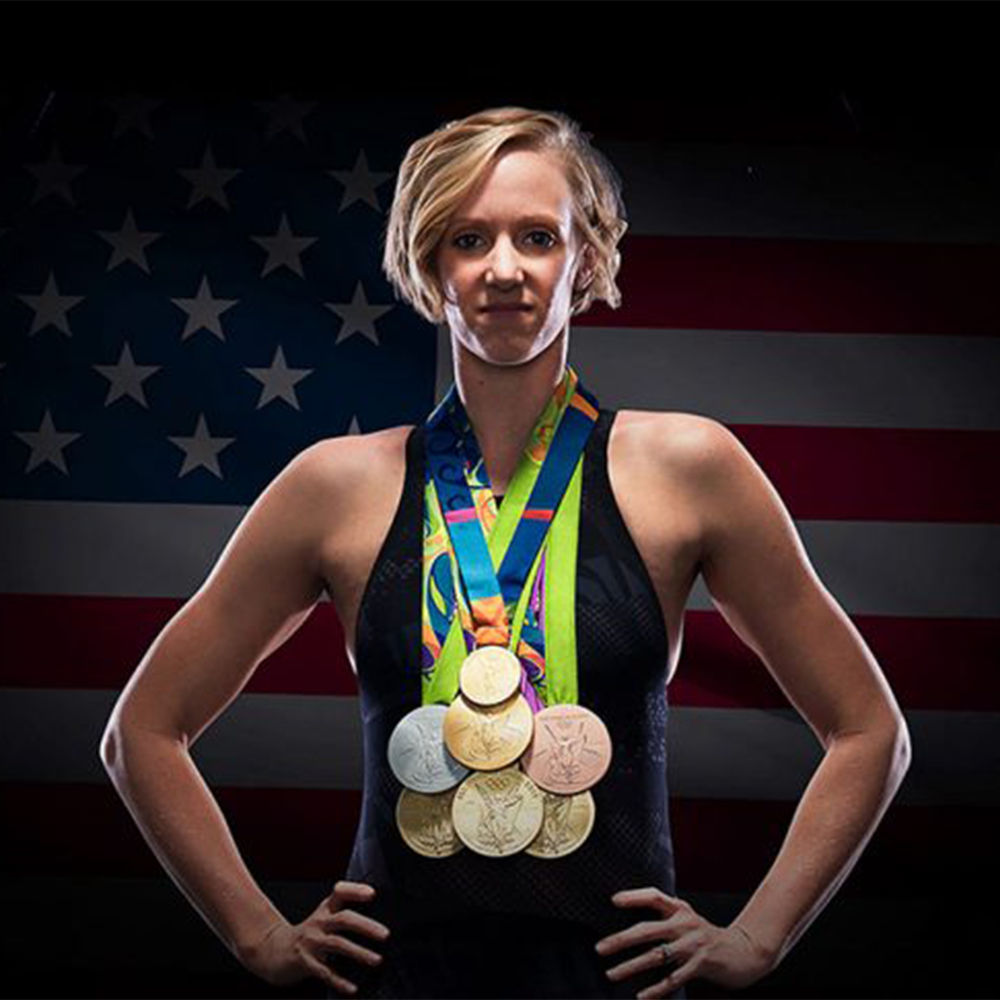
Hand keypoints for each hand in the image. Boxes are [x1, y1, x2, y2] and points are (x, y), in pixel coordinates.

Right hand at [239, 880, 390, 993]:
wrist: (274, 950)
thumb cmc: (308, 934)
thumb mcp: (323, 917)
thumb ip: (344, 913)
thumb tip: (376, 920)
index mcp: (325, 910)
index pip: (340, 893)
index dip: (355, 890)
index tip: (372, 894)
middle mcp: (319, 923)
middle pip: (344, 919)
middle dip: (366, 926)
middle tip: (385, 934)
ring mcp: (311, 942)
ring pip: (337, 944)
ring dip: (359, 952)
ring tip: (376, 960)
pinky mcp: (305, 962)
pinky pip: (324, 971)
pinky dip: (339, 981)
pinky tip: (352, 987)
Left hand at [594, 888, 773, 997]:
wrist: (743, 952)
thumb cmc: (707, 935)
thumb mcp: (687, 918)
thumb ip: (665, 915)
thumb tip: (632, 920)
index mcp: (680, 909)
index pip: (654, 896)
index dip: (634, 896)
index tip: (613, 901)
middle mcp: (685, 924)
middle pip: (647, 930)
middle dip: (621, 940)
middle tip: (600, 948)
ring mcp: (693, 946)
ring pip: (656, 957)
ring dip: (631, 966)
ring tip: (612, 974)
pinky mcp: (701, 966)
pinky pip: (673, 979)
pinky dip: (656, 989)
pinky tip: (641, 996)